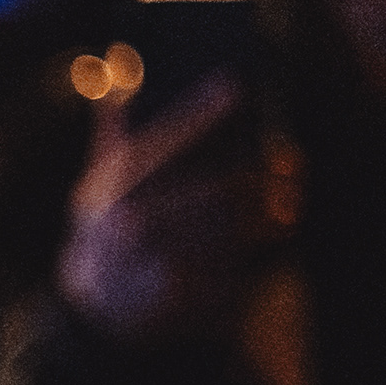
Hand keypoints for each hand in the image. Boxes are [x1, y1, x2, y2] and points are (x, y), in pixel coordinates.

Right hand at [54, 70, 284, 343]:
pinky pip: (237, 268)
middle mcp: (133, 223)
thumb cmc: (105, 236)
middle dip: (261, 178)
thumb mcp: (98, 184)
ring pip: (236, 227)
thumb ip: (114, 131)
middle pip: (219, 188)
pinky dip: (256, 257)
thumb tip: (122, 70)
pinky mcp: (182, 297)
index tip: (237, 84)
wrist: (96, 314)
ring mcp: (155, 261)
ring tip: (285, 208)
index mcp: (115, 188)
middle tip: (288, 167)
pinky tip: (262, 247)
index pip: (166, 140)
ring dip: (269, 217)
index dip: (202, 110)